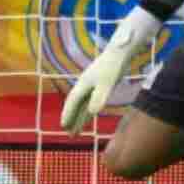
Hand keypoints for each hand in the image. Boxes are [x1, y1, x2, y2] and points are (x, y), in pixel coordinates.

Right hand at [59, 9, 160, 132]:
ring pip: (83, 103)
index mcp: (84, 83)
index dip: (68, 113)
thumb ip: (100, 97)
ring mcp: (92, 84)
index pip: (73, 101)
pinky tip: (89, 116)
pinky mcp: (100, 84)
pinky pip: (91, 100)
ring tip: (76, 130)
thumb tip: (92, 112)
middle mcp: (85, 84)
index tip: (64, 125)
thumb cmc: (113, 66)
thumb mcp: (108, 83)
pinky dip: (88, 109)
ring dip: (80, 116)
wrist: (120, 51)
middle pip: (76, 104)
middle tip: (68, 132)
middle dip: (72, 118)